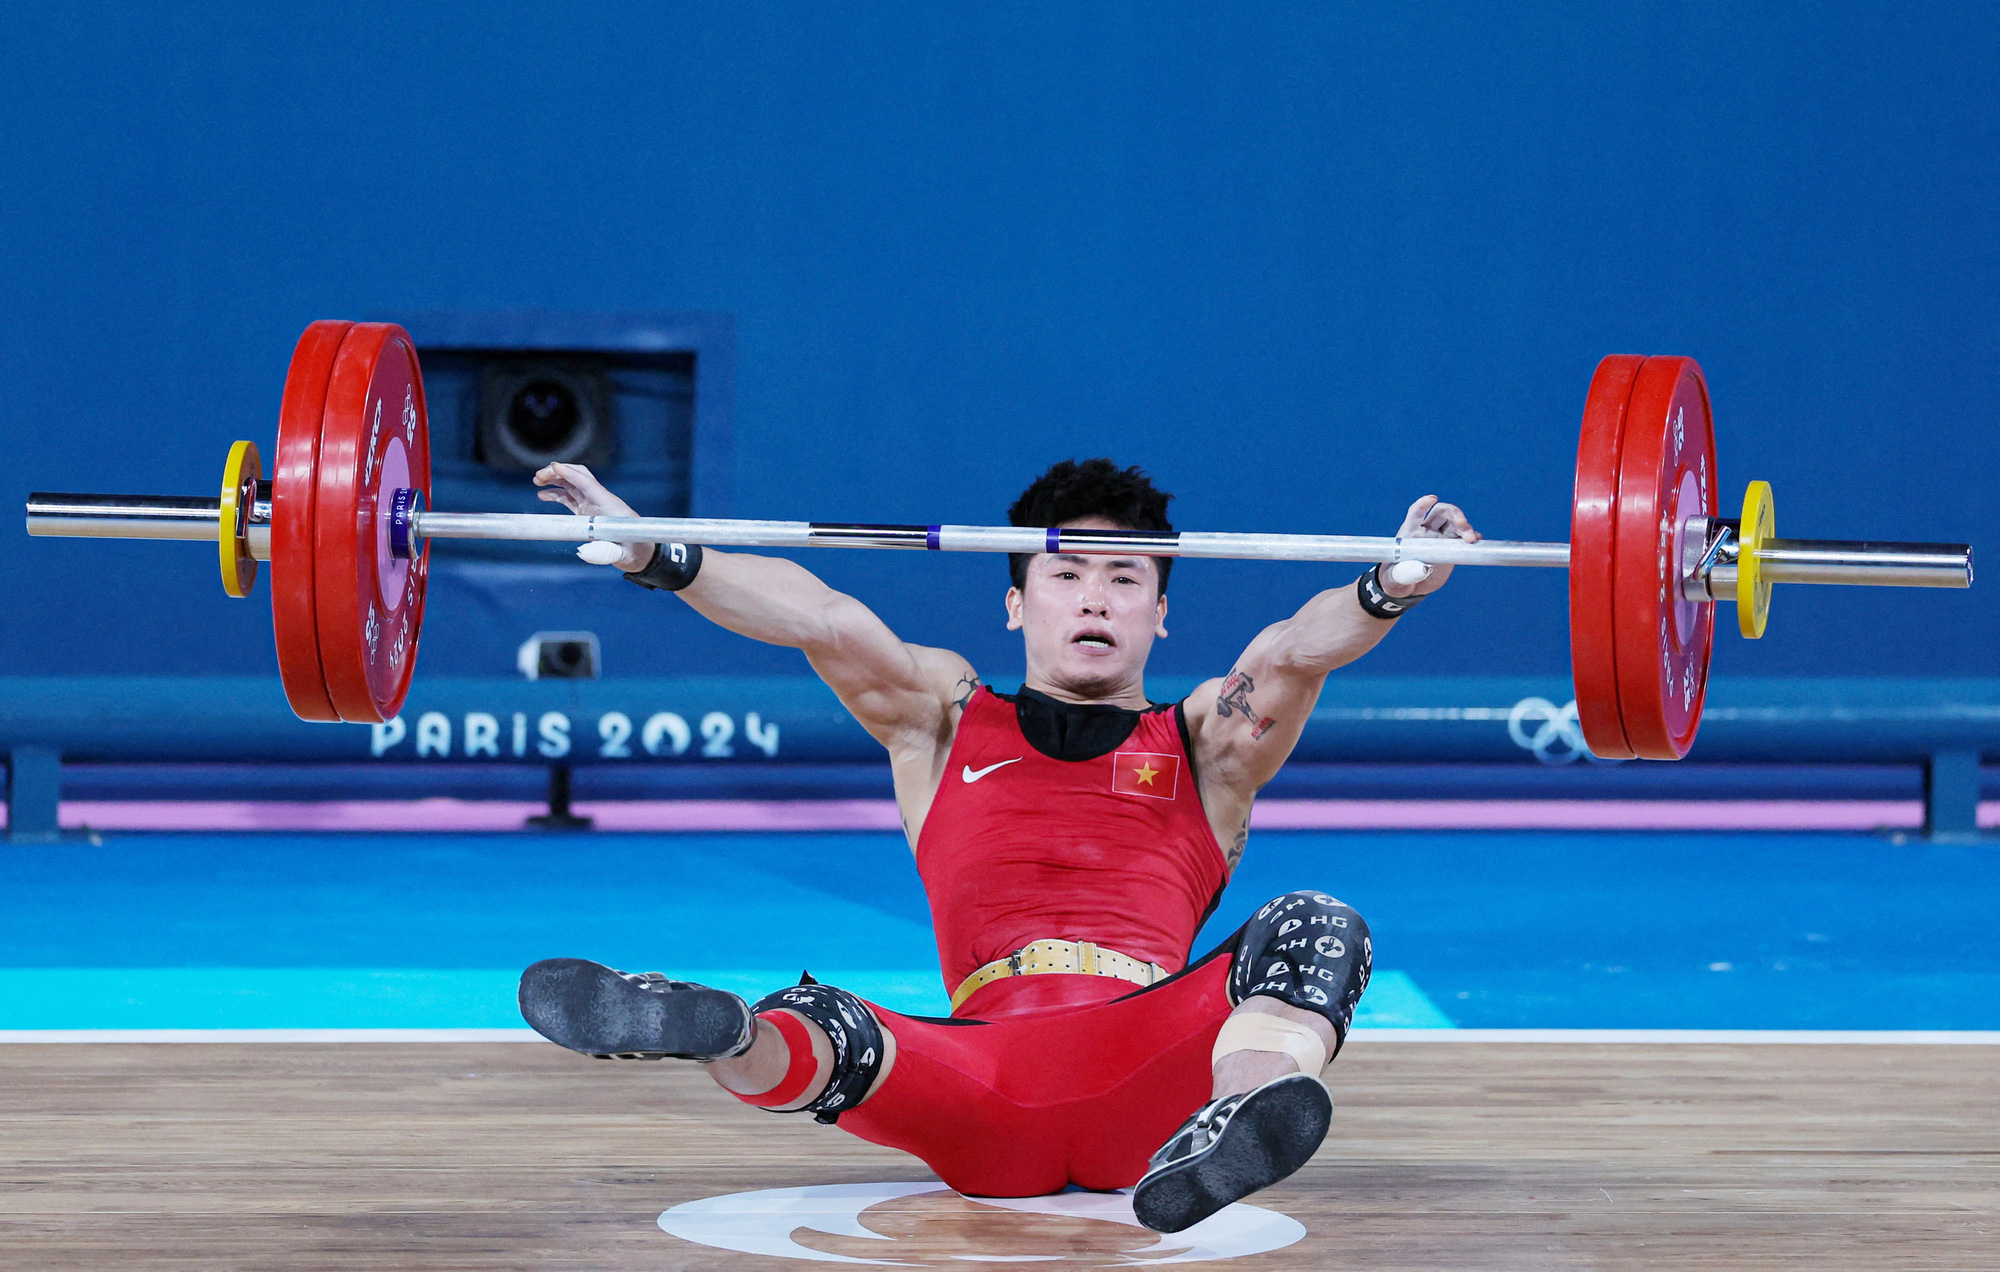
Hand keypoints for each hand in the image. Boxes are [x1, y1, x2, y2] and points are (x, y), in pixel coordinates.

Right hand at [533, 462, 652, 571]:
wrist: (643, 555)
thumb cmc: (637, 553)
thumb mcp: (624, 556)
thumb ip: (607, 554)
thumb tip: (584, 553)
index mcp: (611, 507)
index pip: (589, 484)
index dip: (572, 474)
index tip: (554, 467)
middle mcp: (601, 501)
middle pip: (579, 477)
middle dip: (559, 472)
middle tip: (538, 477)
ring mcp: (594, 505)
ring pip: (573, 485)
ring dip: (555, 480)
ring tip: (536, 481)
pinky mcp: (589, 513)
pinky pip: (571, 498)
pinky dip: (557, 494)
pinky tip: (542, 496)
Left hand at [1383, 494, 1480, 596]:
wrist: (1409, 587)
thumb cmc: (1395, 580)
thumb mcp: (1394, 580)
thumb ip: (1404, 574)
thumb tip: (1424, 569)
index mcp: (1409, 532)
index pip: (1415, 513)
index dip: (1423, 504)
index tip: (1432, 499)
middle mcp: (1426, 530)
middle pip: (1441, 513)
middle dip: (1454, 514)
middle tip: (1463, 523)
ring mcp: (1440, 537)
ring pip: (1455, 523)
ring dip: (1465, 527)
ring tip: (1472, 539)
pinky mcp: (1451, 546)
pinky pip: (1463, 537)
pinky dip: (1471, 536)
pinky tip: (1477, 541)